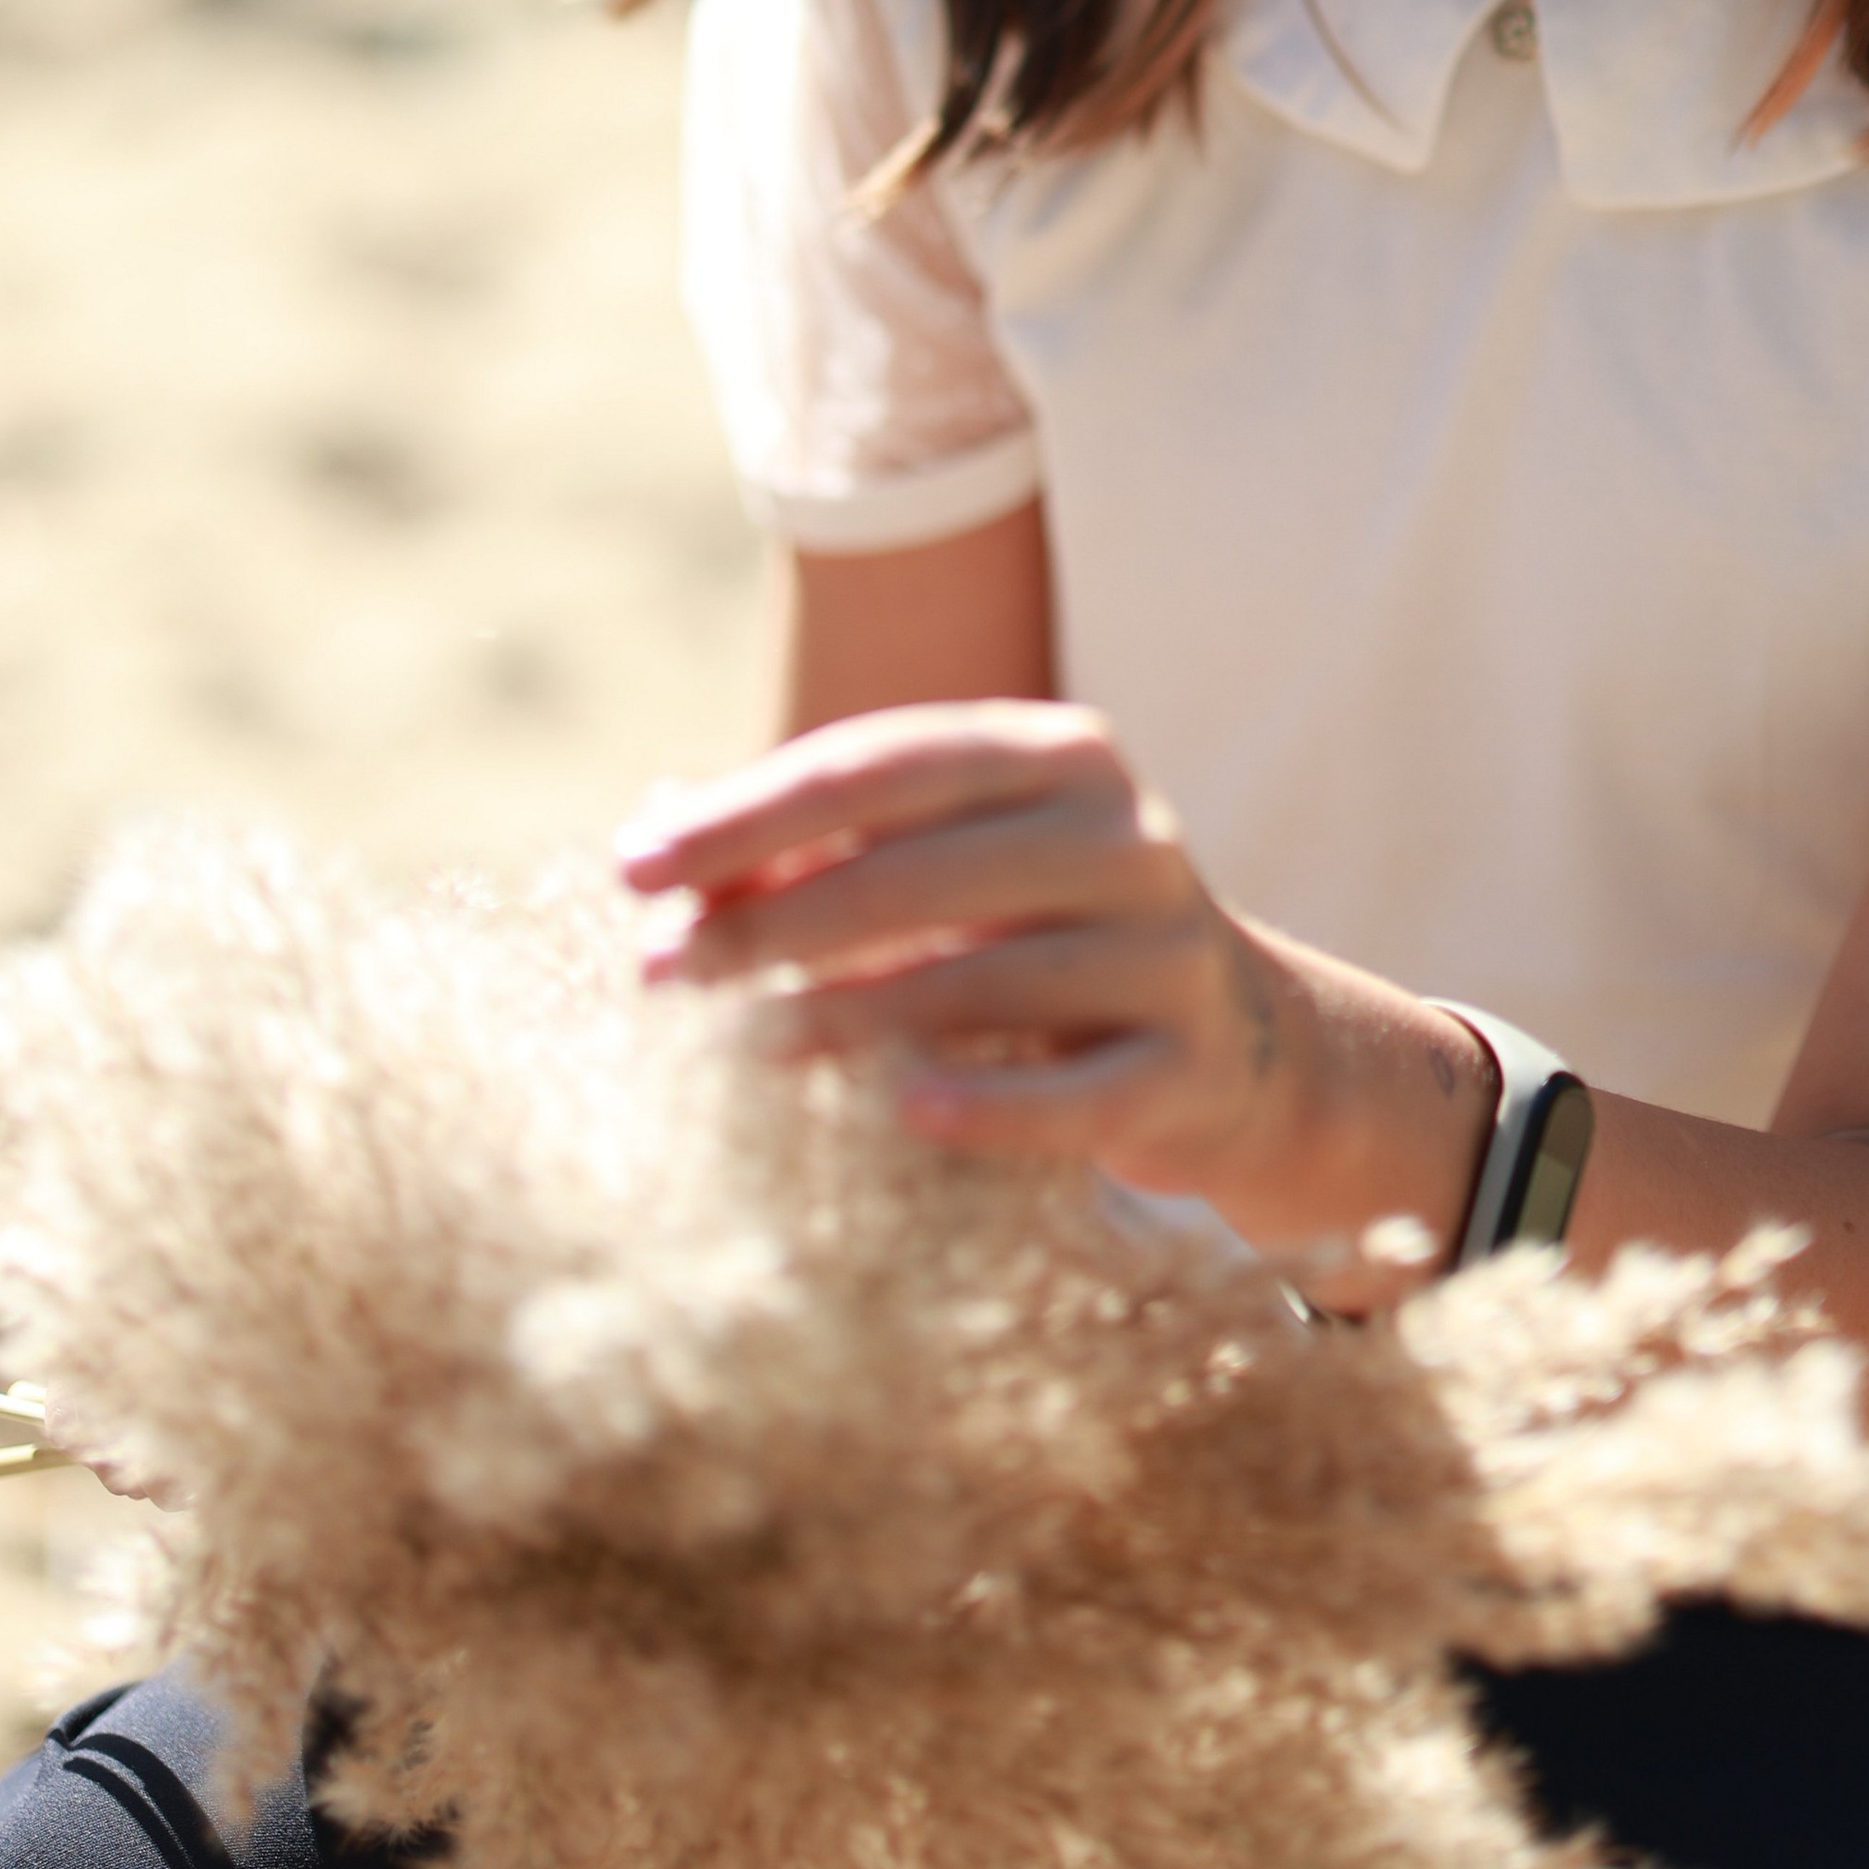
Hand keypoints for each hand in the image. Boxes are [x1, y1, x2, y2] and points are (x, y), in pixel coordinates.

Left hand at [616, 702, 1309, 1205]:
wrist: (1234, 1045)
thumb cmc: (1036, 937)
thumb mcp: (941, 870)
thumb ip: (810, 847)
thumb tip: (652, 823)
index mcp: (1057, 754)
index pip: (882, 764)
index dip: (750, 813)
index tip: (635, 867)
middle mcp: (1124, 832)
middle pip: (919, 867)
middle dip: (774, 920)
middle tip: (663, 972)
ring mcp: (1168, 948)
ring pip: (985, 977)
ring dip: (847, 1014)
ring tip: (741, 1047)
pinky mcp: (1188, 1062)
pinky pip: (1074, 1091)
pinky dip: (987, 1104)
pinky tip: (900, 1113)